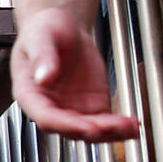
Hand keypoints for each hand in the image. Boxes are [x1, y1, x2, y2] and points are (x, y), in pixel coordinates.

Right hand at [12, 8, 139, 141]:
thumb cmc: (44, 32)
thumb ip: (41, 56)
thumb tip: (44, 76)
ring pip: (89, 129)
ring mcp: (72, 109)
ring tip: (129, 127)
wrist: (62, 29)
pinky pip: (104, 122)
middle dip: (92, 130)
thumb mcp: (40, 36)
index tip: (84, 126)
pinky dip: (119, 127)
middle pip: (70, 128)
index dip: (65, 125)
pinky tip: (131, 126)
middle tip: (111, 127)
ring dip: (109, 132)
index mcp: (31, 95)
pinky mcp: (91, 106)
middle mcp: (51, 107)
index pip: (46, 117)